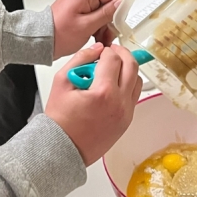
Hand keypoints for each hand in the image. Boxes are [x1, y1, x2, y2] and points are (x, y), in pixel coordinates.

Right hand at [45, 45, 141, 165]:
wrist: (64, 148)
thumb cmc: (60, 120)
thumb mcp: (62, 82)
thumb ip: (80, 59)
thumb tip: (96, 49)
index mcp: (103, 92)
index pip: (113, 59)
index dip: (106, 51)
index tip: (99, 52)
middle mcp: (119, 102)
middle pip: (131, 66)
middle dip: (122, 54)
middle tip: (112, 52)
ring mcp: (126, 113)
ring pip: (137, 80)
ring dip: (127, 70)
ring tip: (112, 70)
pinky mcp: (127, 120)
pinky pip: (134, 96)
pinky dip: (127, 85)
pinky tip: (113, 85)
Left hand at [51, 0, 121, 59]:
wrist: (41, 41)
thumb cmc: (59, 34)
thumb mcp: (87, 26)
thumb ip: (106, 13)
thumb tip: (120, 4)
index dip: (119, 6)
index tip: (119, 21)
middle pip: (107, 3)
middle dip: (110, 20)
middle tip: (108, 36)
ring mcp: (78, 2)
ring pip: (101, 11)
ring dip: (103, 26)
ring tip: (100, 40)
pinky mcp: (76, 10)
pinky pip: (92, 15)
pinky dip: (96, 26)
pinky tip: (95, 38)